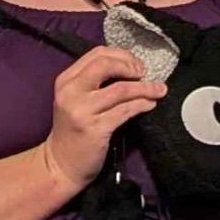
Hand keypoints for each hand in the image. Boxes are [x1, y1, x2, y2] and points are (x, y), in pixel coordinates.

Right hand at [41, 47, 164, 195]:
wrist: (60, 165)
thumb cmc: (72, 132)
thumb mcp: (75, 100)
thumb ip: (93, 83)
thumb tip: (130, 69)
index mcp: (66, 81)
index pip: (97, 54)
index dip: (121, 56)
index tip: (136, 66)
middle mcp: (71, 92)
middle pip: (106, 65)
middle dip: (131, 66)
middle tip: (145, 74)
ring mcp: (81, 111)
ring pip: (121, 89)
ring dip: (145, 88)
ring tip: (159, 90)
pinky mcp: (95, 129)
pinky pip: (125, 110)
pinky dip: (142, 105)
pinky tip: (150, 105)